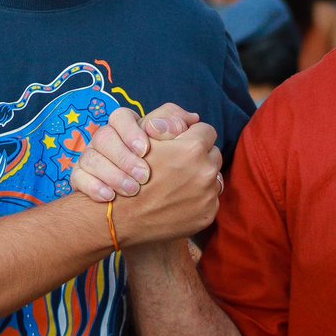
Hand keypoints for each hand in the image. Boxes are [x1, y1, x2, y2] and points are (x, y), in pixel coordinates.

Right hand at [72, 123, 222, 247]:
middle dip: (199, 156)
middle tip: (179, 162)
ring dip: (200, 176)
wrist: (122, 217)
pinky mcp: (207, 214)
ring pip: (213, 177)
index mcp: (193, 149)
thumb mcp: (144, 138)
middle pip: (213, 154)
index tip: (182, 141)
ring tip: (178, 181)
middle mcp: (206, 172)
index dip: (192, 134)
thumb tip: (193, 118)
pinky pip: (210, 198)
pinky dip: (198, 197)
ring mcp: (209, 196)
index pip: (206, 131)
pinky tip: (178, 198)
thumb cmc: (129, 172)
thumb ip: (169, 121)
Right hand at [74, 104, 198, 200]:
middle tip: (144, 175)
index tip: (146, 148)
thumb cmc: (159, 169)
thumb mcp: (170, 142)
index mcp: (123, 125)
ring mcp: (88, 159)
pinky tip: (109, 198)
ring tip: (132, 191)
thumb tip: (192, 119)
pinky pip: (78, 178)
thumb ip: (178, 125)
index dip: (134, 133)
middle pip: (103, 138)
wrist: (133, 212)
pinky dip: (95, 188)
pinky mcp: (79, 177)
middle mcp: (103, 138)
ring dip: (113, 175)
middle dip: (125, 159)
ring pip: (90, 158)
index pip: (121, 117)